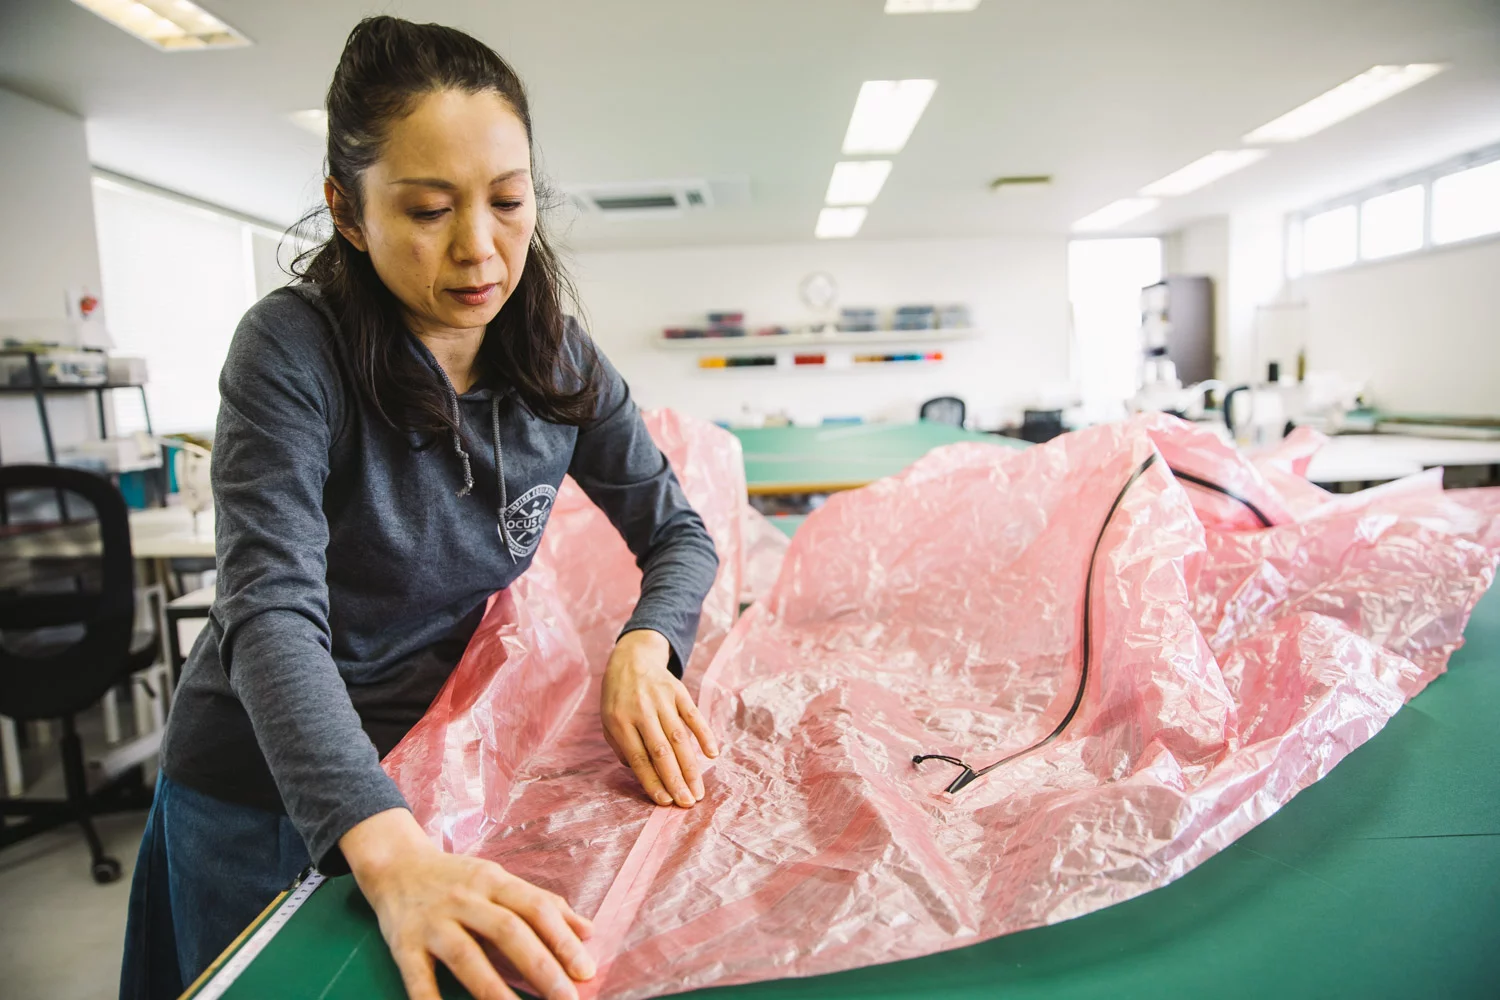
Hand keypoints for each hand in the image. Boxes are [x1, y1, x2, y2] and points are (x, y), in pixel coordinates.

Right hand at [342, 809, 594, 999]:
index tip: (585, 970)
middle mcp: (465, 899)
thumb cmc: (458, 878)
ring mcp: (433, 922)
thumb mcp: (500, 880)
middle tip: (567, 998)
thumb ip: (542, 903)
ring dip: (494, 989)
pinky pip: (418, 978)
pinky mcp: (404, 944)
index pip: (535, 908)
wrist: (395, 865)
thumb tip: (588, 930)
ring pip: (466, 956)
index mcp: (493, 881)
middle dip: (540, 966)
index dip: (562, 939)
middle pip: (507, 931)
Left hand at [600, 629, 718, 807]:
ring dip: (691, 767)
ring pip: (679, 738)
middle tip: (688, 803)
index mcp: (620, 721)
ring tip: (698, 790)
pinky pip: (693, 715)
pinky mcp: (678, 691)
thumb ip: (622, 748)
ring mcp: (661, 700)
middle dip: (675, 780)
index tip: (665, 802)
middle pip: (661, 751)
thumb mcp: (608, 722)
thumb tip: (645, 775)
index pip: (638, 758)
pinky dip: (704, 734)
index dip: (652, 781)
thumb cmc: (618, 698)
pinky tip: (712, 754)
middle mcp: (641, 710)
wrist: (631, 659)